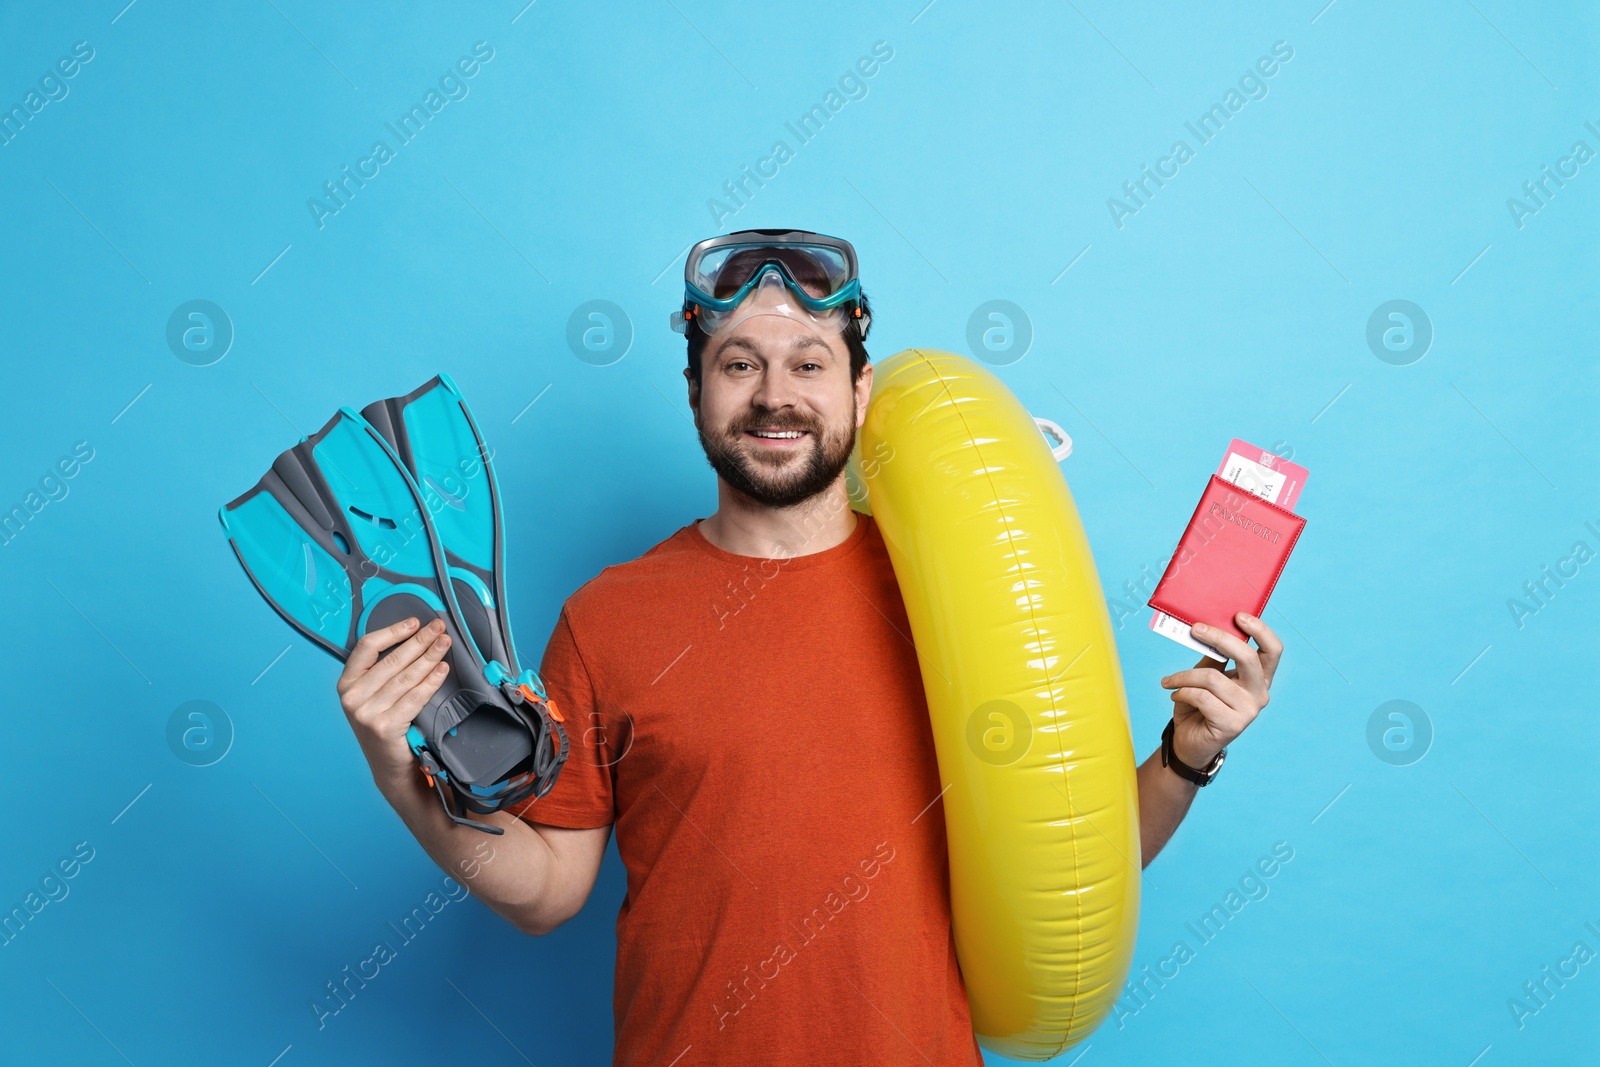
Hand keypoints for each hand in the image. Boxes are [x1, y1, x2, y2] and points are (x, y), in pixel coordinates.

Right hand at [336, 617, 451, 794]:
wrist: (390, 768)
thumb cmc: (386, 725)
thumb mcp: (373, 697)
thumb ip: (382, 672)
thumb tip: (414, 637)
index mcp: (346, 685)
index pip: (366, 647)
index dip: (392, 631)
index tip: (415, 622)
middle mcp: (352, 698)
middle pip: (391, 660)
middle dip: (420, 641)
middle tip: (440, 627)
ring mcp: (367, 714)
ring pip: (406, 677)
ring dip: (430, 657)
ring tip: (446, 643)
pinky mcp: (385, 727)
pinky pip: (415, 697)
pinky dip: (431, 681)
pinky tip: (443, 670)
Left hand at [1158, 612, 1282, 767]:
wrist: (1189, 741)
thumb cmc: (1198, 705)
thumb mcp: (1206, 675)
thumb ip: (1213, 657)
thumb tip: (1207, 630)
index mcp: (1259, 678)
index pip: (1272, 650)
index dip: (1260, 631)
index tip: (1238, 616)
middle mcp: (1260, 693)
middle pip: (1248, 657)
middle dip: (1220, 639)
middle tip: (1195, 629)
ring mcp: (1249, 710)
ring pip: (1212, 678)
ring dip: (1184, 676)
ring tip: (1171, 681)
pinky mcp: (1233, 725)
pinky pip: (1202, 697)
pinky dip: (1182, 692)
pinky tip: (1175, 695)